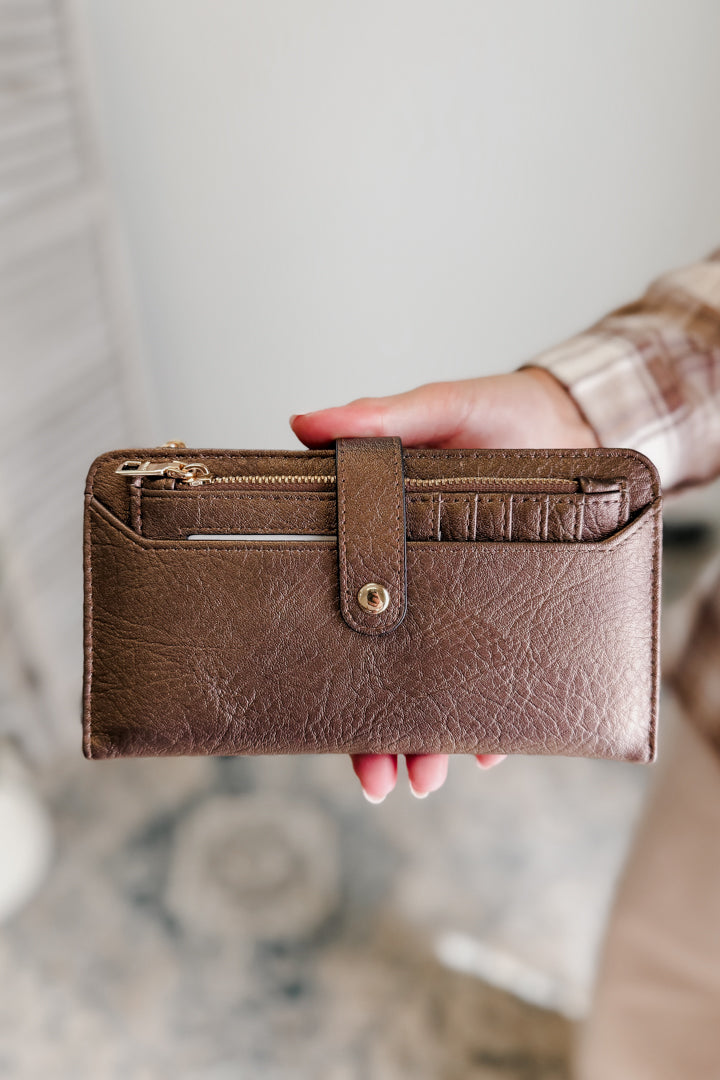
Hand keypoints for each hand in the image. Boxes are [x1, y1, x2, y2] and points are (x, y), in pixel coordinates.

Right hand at [290, 368, 597, 801]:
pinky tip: (487, 751)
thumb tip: (304, 423)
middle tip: (375, 777)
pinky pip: (505, 681)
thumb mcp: (442, 409)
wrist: (579, 424)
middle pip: (390, 672)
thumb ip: (381, 416)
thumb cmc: (502, 414)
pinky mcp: (520, 615)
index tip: (318, 708)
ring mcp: (472, 607)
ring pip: (443, 690)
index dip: (331, 663)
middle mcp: (424, 588)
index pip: (345, 613)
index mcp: (389, 545)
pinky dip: (496, 724)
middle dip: (378, 733)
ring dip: (431, 741)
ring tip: (425, 779)